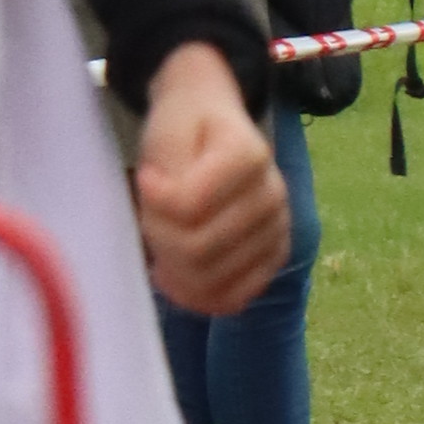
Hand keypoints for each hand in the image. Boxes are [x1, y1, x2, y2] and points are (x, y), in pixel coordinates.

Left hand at [134, 43, 292, 316]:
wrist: (212, 125)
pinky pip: (234, 298)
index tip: (144, 178)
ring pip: (210, 280)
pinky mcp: (274, 257)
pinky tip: (175, 276)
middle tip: (149, 216)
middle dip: (158, 238)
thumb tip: (168, 218)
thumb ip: (167, 178)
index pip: (189, 206)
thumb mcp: (165, 135)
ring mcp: (279, 228)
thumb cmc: (184, 130)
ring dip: (172, 268)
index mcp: (250, 154)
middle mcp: (273, 194)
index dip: (153, 201)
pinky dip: (197, 296)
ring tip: (163, 241)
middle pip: (197, 248)